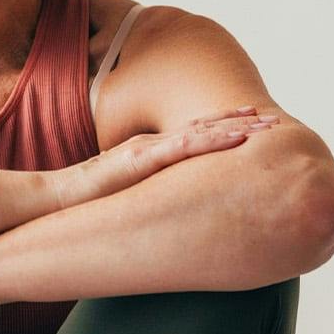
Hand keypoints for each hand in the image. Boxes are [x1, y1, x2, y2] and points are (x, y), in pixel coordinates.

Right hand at [50, 104, 278, 210]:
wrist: (55, 201)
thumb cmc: (86, 203)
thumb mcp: (126, 196)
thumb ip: (147, 196)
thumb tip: (169, 212)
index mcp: (150, 152)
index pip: (196, 135)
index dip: (228, 127)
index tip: (258, 126)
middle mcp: (153, 144)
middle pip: (207, 128)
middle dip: (244, 122)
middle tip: (278, 121)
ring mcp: (148, 149)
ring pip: (203, 132)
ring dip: (239, 127)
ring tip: (270, 126)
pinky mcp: (141, 159)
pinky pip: (186, 147)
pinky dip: (215, 139)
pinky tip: (239, 138)